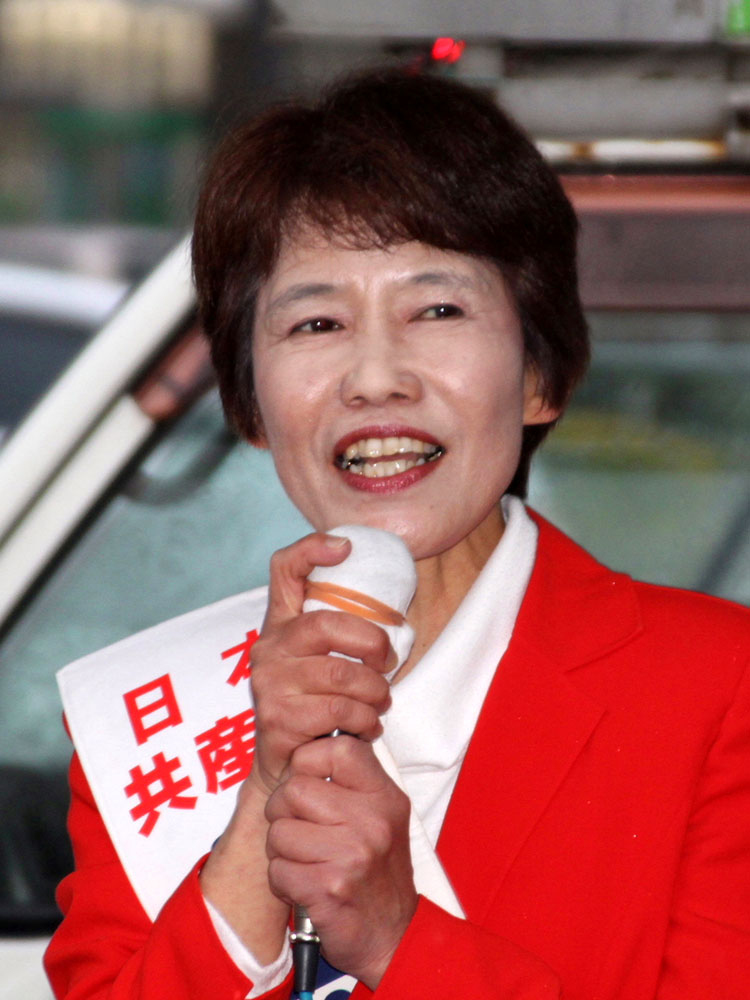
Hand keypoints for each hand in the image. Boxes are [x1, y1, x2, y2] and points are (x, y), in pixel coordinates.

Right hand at [248, 532, 395, 797]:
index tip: (346, 547)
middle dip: (372, 643)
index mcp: (280, 624)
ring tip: (380, 704)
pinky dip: (366, 721)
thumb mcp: (322, 662)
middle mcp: (268, 648)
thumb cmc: (315, 706)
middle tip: (387, 664)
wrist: (285, 768)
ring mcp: (269, 683)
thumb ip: (341, 636)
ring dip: (374, 692)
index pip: (285, 569)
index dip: (312, 549)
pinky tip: (367, 728)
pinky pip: (338, 711)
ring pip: (341, 674)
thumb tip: (394, 616)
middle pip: (326, 624)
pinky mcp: (277, 719)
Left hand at [265, 736, 417, 988]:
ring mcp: (352, 855)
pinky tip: (306, 885)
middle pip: (294, 789)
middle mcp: (372, 821)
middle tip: (301, 829)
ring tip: (307, 861)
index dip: (309, 761)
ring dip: (282, 850)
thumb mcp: (382, 816)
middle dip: (284, 811)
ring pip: (279, 831)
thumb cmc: (379, 874)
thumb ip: (352, 782)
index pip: (337, 749)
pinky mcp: (328, 888)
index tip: (310, 782)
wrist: (393, 936)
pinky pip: (277, 869)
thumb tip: (308, 749)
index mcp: (384, 796)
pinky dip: (283, 881)